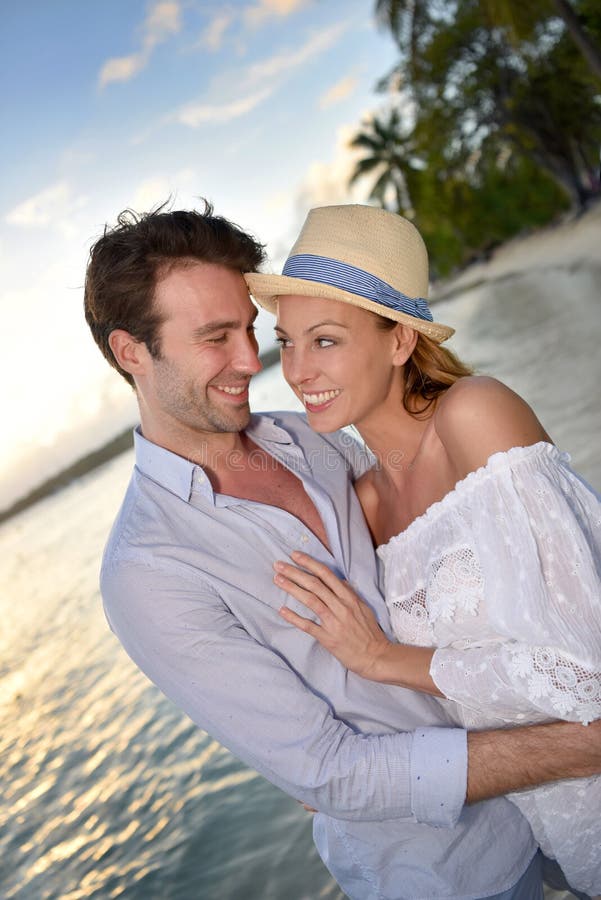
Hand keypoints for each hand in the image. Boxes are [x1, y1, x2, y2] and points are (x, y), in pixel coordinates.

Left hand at [273, 550, 391, 678]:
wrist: (376, 656)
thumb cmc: (370, 632)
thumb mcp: (363, 607)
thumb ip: (350, 593)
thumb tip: (339, 580)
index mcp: (349, 597)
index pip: (326, 574)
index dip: (309, 563)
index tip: (295, 555)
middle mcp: (341, 606)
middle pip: (314, 584)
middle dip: (294, 572)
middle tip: (278, 565)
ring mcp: (333, 622)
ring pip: (310, 600)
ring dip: (292, 588)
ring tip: (277, 580)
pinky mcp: (327, 638)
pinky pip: (308, 625)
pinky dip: (294, 617)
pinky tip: (282, 610)